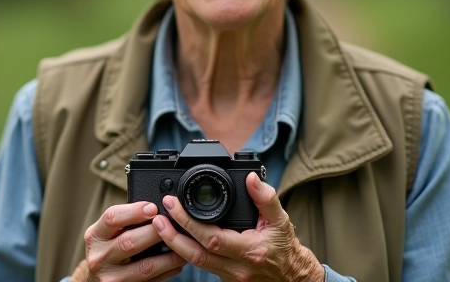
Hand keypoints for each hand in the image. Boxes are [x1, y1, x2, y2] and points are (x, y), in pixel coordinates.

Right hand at [71, 201, 186, 281]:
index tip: (154, 208)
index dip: (134, 211)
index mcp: (95, 236)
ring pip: (145, 266)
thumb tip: (157, 209)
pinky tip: (176, 264)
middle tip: (173, 226)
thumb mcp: (106, 233)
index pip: (112, 218)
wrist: (94, 280)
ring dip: (168, 257)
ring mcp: (112, 278)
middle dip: (155, 232)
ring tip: (183, 248)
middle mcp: (100, 257)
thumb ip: (124, 221)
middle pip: (130, 242)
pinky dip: (166, 272)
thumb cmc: (106, 249)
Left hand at [151, 172, 323, 281]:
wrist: (291, 277)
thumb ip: (265, 198)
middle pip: (195, 254)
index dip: (189, 222)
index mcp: (250, 250)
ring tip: (158, 225)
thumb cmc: (285, 247)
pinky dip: (184, 252)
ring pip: (194, 262)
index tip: (174, 203)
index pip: (212, 238)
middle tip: (157, 215)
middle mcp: (236, 267)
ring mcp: (228, 276)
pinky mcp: (223, 278)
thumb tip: (250, 177)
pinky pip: (200, 266)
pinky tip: (174, 238)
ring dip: (173, 244)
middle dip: (172, 235)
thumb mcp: (282, 219)